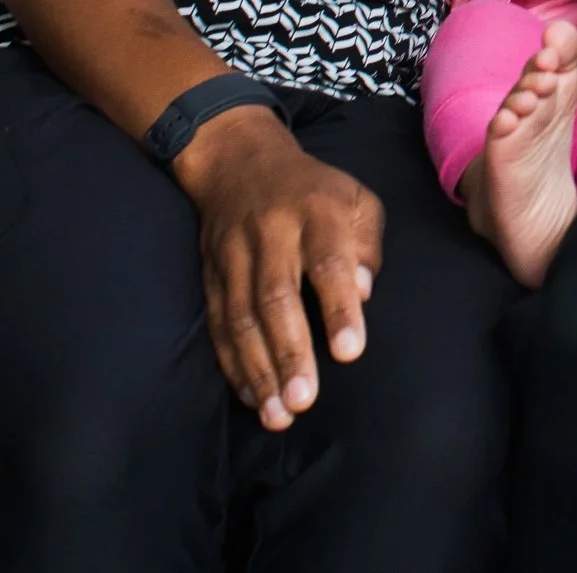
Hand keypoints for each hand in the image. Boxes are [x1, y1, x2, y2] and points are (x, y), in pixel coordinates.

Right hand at [173, 106, 383, 431]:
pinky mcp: (210, 274)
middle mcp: (270, 232)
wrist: (239, 161)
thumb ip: (367, 243)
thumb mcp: (356, 199)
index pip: (327, 261)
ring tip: (278, 414)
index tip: (349, 353)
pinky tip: (251, 396)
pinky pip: (217, 324)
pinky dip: (232, 363)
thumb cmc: (316, 192)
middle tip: (304, 401)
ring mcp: (233, 255)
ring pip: (241, 317)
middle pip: (276, 296)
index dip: (338, 307)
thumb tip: (364, 292)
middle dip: (289, 352)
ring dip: (259, 369)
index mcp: (317, 211)